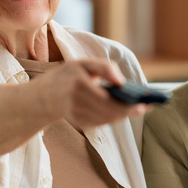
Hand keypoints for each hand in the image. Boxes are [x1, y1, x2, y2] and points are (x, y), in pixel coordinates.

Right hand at [32, 58, 148, 129]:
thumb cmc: (67, 75)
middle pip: (110, 113)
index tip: (143, 104)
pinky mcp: (79, 123)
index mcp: (78, 84)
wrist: (44, 96)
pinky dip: (112, 117)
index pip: (108, 100)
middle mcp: (76, 102)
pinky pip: (101, 122)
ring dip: (122, 115)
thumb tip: (123, 82)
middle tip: (142, 106)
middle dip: (128, 111)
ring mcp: (76, 115)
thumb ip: (105, 68)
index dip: (127, 105)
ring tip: (134, 107)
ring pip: (108, 119)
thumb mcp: (84, 63)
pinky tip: (119, 110)